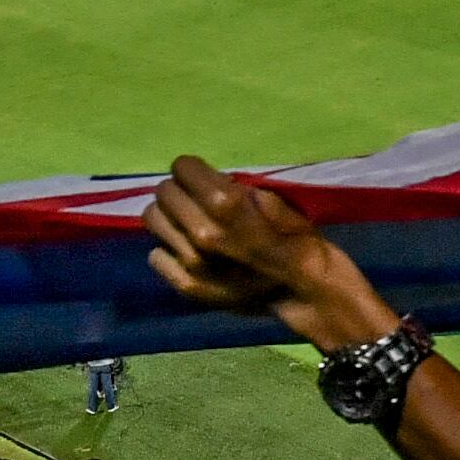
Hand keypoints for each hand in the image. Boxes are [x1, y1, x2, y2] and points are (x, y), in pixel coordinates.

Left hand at [141, 157, 391, 350]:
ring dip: (170, 217)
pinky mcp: (186, 286)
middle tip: (194, 199)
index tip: (201, 177)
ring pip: (154, 220)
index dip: (192, 169)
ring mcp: (190, 262)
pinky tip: (188, 251)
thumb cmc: (295, 241)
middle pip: (164, 192)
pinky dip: (168, 249)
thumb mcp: (273, 200)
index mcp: (225, 203)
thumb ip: (235, 189)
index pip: (181, 167)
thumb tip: (209, 181)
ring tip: (187, 223)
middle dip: (179, 190)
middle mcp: (201, 230)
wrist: (305, 292)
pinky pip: (155, 255)